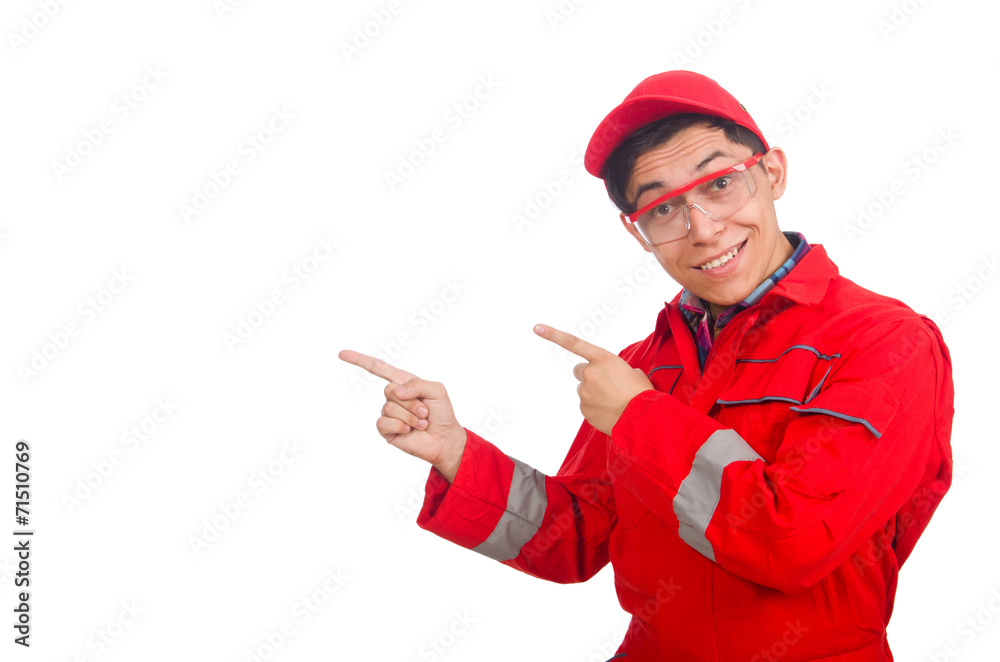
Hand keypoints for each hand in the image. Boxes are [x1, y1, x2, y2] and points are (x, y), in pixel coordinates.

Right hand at [338, 350, 466, 481]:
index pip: (379, 368)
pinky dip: (400, 426)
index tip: (342, 354)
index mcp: (404, 382)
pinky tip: (409, 430)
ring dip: (410, 416)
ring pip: (389, 408)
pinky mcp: (387, 429)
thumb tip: (396, 392)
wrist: (444, 440)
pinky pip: (384, 422)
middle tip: (425, 412)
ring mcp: (389, 413)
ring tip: (421, 423)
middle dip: (411, 402)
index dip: (360, 360)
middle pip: (389, 390)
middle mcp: (394, 397)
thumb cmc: (442, 413)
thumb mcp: (437, 390)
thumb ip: (417, 384)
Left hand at [534, 324, 653, 435]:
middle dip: (589, 375)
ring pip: (584, 390)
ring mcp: (584, 392)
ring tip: (614, 401)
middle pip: (579, 371)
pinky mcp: (584, 409)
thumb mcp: (634, 373)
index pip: (574, 343)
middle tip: (606, 385)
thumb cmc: (641, 394)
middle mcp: (590, 373)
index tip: (537, 328)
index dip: (553, 335)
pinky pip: (587, 406)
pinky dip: (596, 408)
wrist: (641, 419)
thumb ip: (618, 370)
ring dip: (595, 393)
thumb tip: (615, 378)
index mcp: (604, 359)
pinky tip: (610, 410)